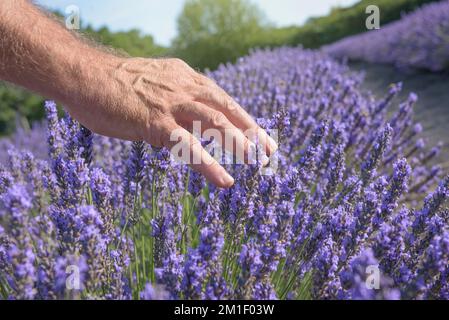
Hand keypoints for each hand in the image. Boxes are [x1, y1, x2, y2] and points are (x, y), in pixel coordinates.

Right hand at [65, 57, 277, 187]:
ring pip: (215, 124)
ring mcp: (171, 105)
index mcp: (183, 77)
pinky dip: (209, 165)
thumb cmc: (111, 84)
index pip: (221, 98)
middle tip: (270, 151)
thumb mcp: (150, 85)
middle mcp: (183, 87)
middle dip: (252, 130)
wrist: (82, 75)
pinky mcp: (155, 123)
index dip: (243, 117)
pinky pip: (189, 147)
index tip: (260, 134)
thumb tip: (182, 120)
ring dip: (239, 143)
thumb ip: (170, 99)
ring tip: (257, 162)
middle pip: (226, 109)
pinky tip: (225, 181)